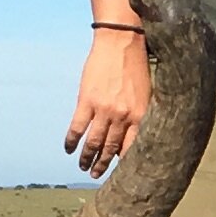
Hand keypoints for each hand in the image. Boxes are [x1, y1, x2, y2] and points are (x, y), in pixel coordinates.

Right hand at [65, 34, 151, 174]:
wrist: (121, 42)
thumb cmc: (136, 65)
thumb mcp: (147, 93)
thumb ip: (141, 114)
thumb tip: (135, 134)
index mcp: (140, 116)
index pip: (132, 148)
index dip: (124, 163)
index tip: (120, 175)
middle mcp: (122, 117)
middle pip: (111, 148)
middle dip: (103, 164)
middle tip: (96, 174)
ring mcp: (103, 110)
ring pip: (93, 142)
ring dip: (87, 157)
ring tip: (83, 167)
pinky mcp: (87, 101)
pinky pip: (77, 127)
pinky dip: (72, 141)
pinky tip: (68, 149)